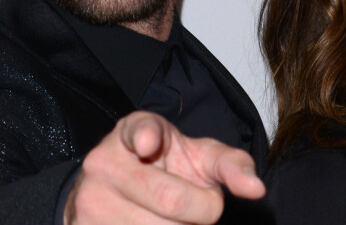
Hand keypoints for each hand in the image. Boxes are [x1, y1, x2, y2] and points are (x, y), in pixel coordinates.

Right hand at [64, 111, 264, 223]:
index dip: (146, 136)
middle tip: (204, 206)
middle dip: (203, 209)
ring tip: (175, 217)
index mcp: (133, 131)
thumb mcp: (198, 155)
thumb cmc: (167, 167)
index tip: (149, 143)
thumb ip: (231, 165)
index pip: (140, 130)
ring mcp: (89, 202)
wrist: (117, 187)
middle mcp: (104, 162)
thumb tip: (256, 189)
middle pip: (170, 200)